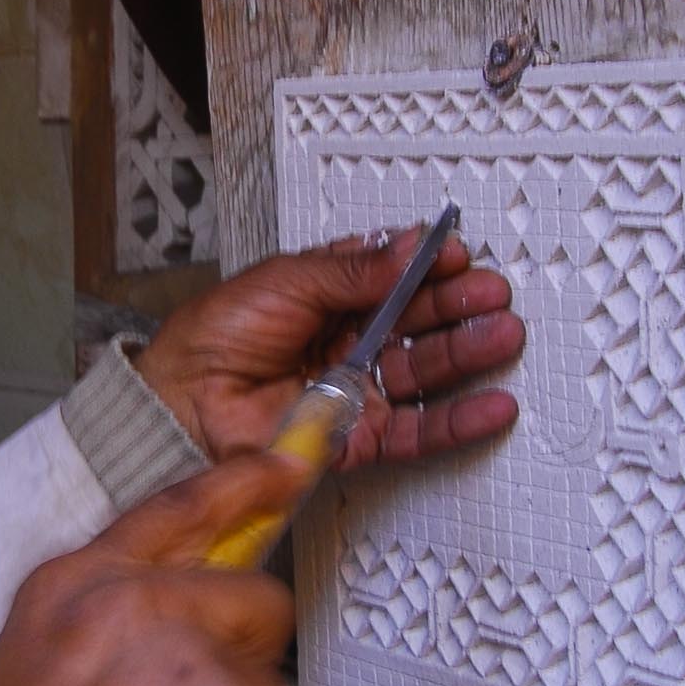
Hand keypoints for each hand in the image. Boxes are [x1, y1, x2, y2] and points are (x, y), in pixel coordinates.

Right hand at [0, 455, 307, 685]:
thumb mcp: (33, 652)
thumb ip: (108, 613)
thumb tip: (187, 610)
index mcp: (82, 583)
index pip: (179, 510)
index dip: (243, 486)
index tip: (287, 468)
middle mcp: (139, 607)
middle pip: (257, 601)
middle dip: (242, 658)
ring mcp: (195, 661)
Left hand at [133, 226, 525, 469]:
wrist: (183, 406)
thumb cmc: (214, 340)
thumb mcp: (286, 281)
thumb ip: (353, 270)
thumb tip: (407, 247)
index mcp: (329, 296)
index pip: (394, 276)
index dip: (428, 266)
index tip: (454, 256)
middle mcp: (348, 342)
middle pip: (419, 321)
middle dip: (459, 305)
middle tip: (489, 294)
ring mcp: (357, 390)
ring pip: (427, 372)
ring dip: (469, 352)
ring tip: (501, 335)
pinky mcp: (359, 438)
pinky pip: (418, 431)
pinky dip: (458, 420)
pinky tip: (491, 404)